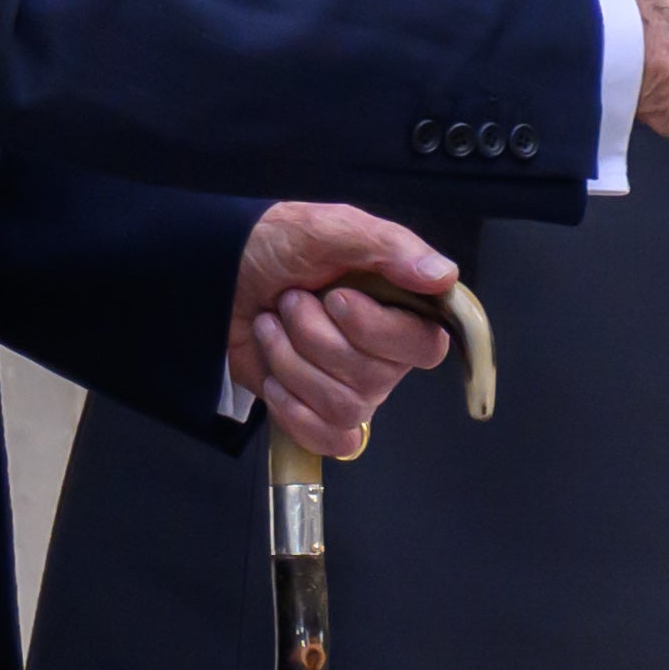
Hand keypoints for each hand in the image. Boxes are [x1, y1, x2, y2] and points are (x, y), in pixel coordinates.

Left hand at [228, 203, 459, 458]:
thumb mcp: (333, 228)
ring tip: (272, 326)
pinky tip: (274, 377)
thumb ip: (392, 246)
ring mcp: (356, 388)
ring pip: (344, 407)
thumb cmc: (281, 245)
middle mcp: (387, 354)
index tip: (336, 300)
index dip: (376, 331)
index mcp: (402, 308)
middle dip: (315, 337)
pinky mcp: (322, 414)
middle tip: (290, 301)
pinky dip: (294, 411)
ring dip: (291, 363)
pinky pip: (332, 441)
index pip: (425, 346)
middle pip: (374, 379)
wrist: (224, 272)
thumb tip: (444, 276)